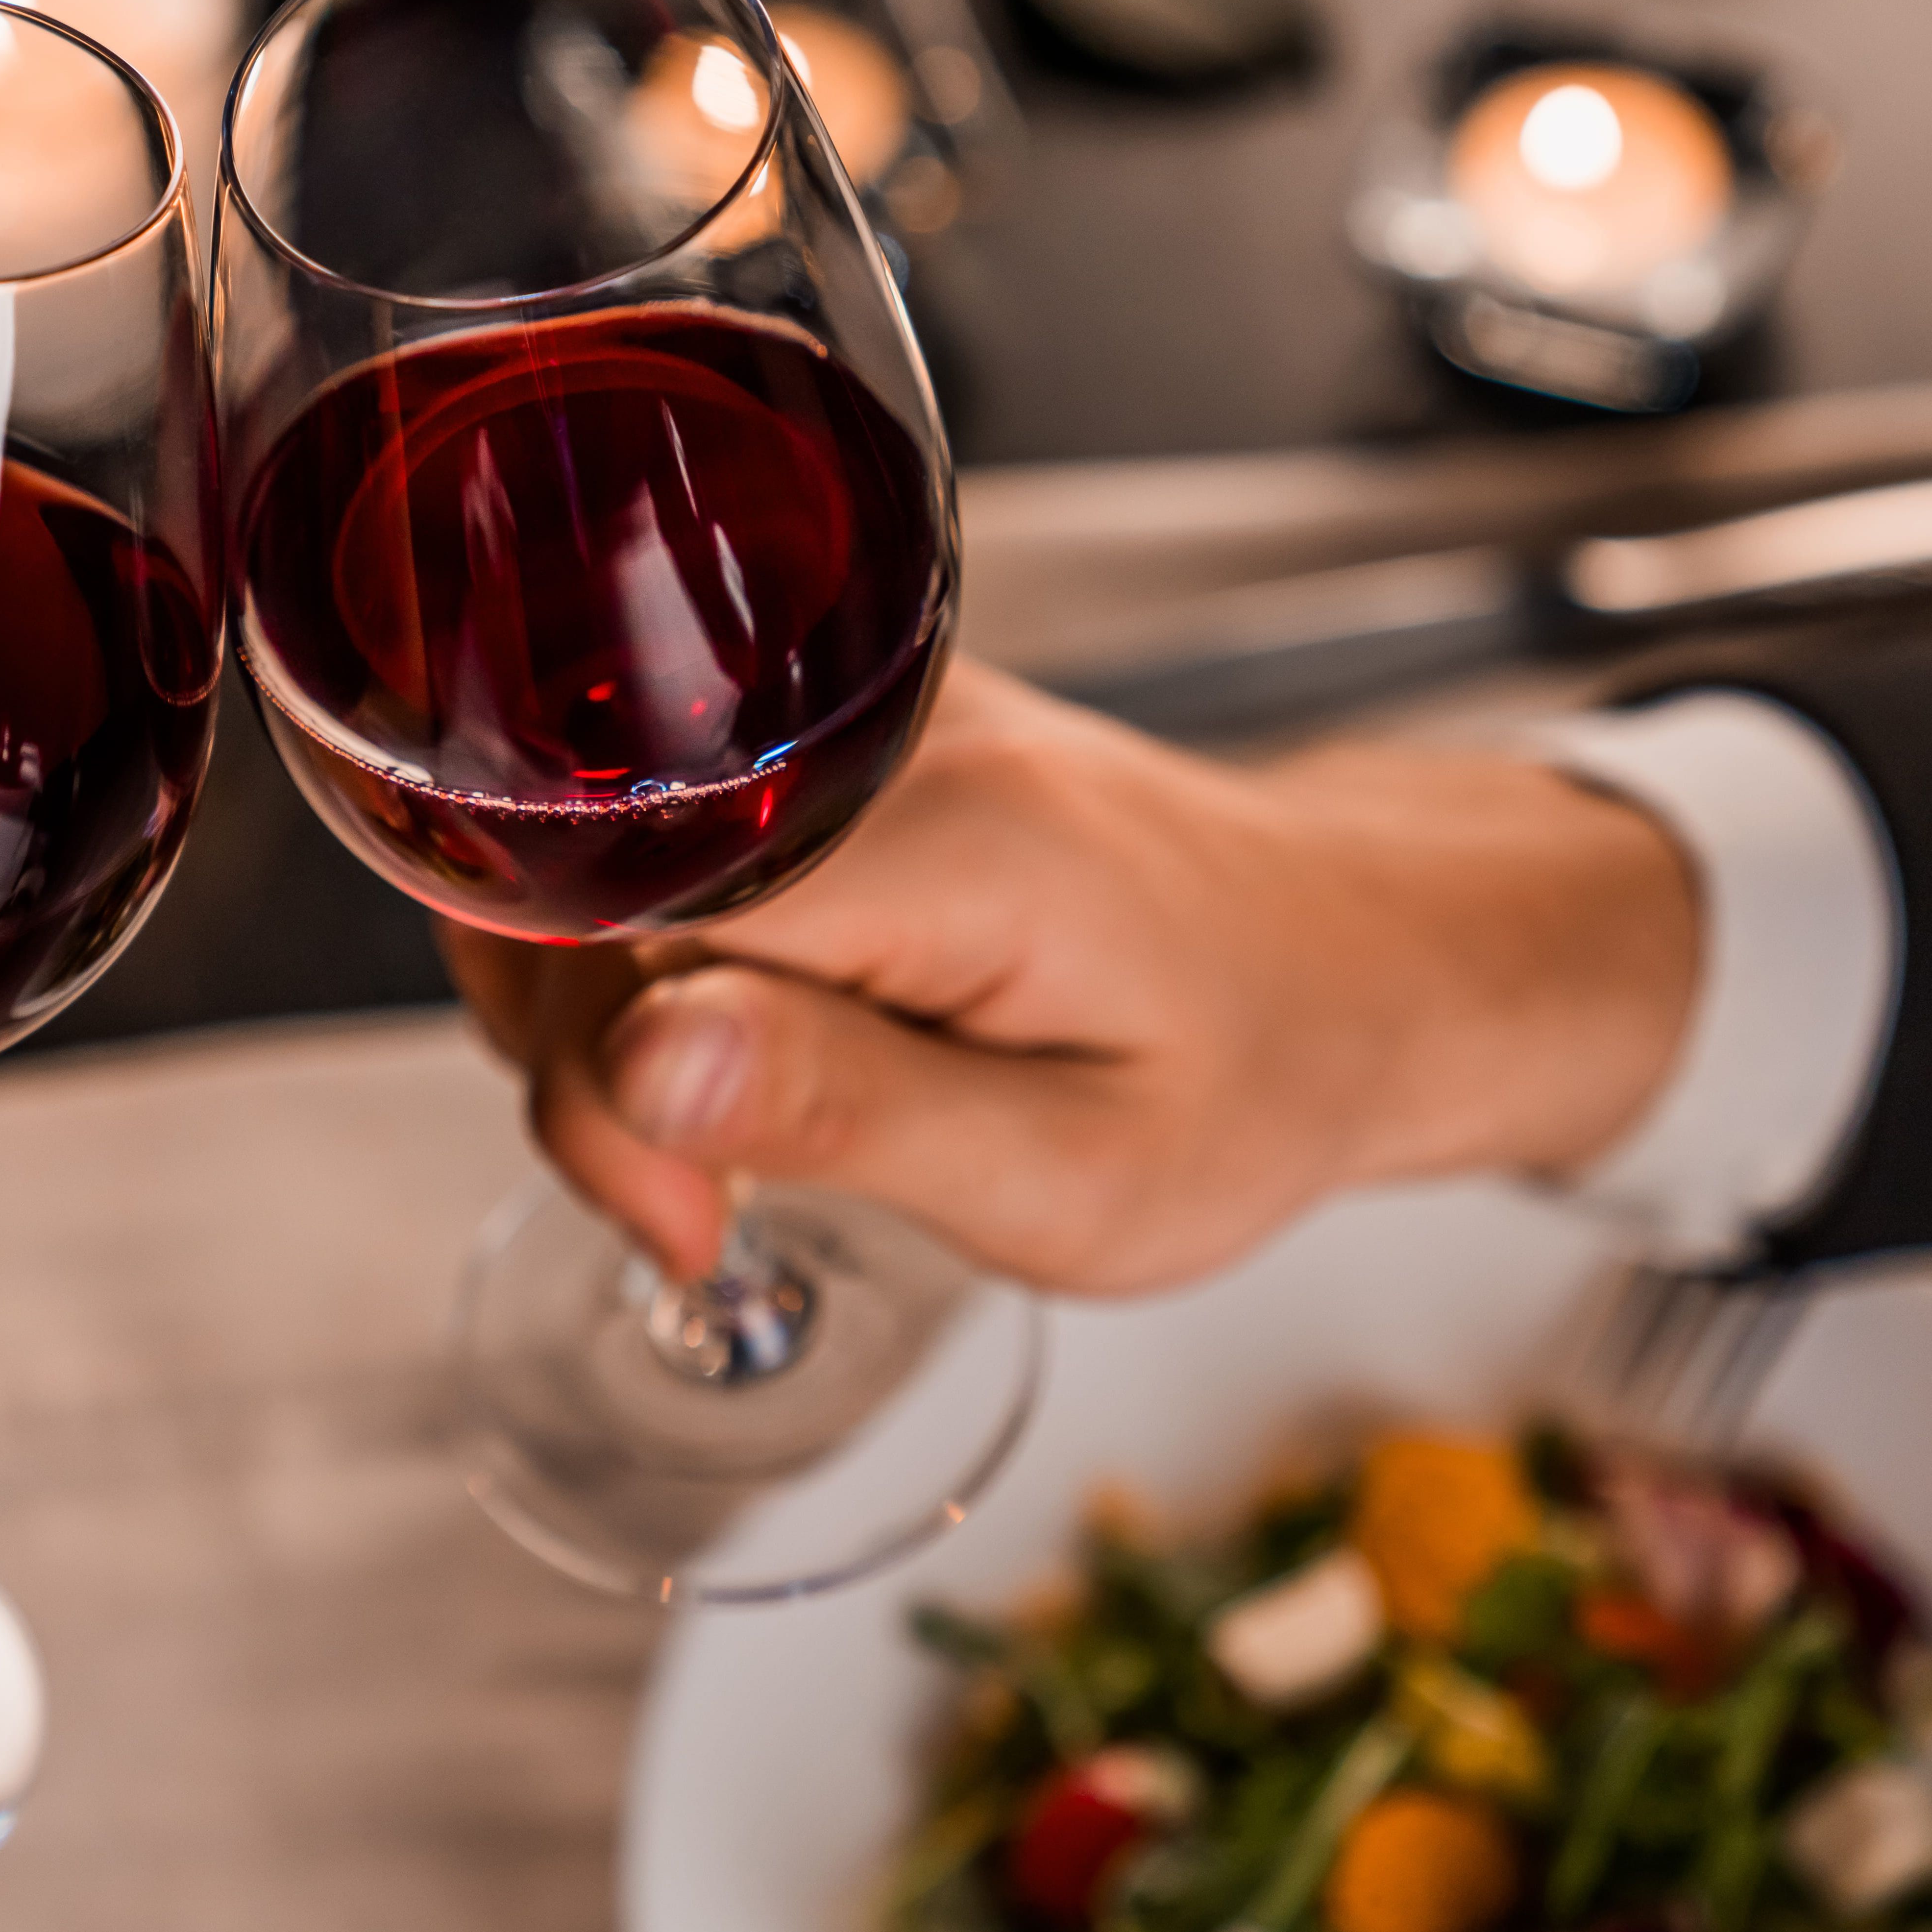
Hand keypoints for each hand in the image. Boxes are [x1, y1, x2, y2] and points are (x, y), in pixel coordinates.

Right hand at [447, 660, 1699, 1297]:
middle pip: (584, 874)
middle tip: (700, 1212)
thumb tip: (633, 1064)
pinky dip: (642, 962)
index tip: (686, 1219)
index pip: (634, 910)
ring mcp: (846, 712)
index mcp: (946, 834)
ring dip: (596, 1023)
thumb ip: (847, 1111)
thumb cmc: (1244, 1079)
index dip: (599, 1078)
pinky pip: (654, 840)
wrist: (1347, 959)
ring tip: (717, 1142)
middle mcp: (878, 730)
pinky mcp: (828, 734)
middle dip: (584, 1068)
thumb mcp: (1073, 1173)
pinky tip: (721, 1052)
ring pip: (592, 857)